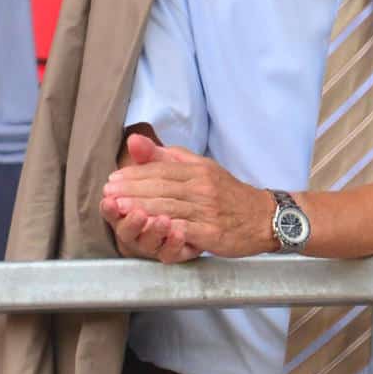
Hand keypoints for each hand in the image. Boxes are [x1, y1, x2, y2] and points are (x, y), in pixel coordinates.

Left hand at [101, 133, 274, 258]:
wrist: (265, 217)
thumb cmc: (229, 194)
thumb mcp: (202, 167)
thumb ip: (167, 156)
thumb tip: (135, 141)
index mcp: (199, 170)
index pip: (161, 170)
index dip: (134, 175)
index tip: (113, 180)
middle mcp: (203, 188)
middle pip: (161, 188)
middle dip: (131, 192)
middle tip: (108, 194)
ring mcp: (208, 211)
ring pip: (168, 208)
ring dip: (140, 208)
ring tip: (118, 209)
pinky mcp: (212, 233)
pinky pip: (185, 229)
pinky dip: (165, 228)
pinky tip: (148, 228)